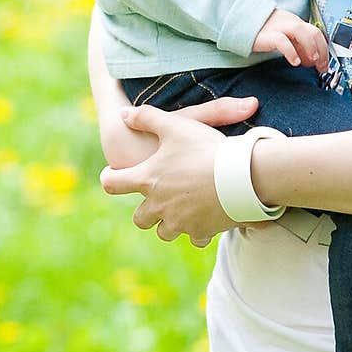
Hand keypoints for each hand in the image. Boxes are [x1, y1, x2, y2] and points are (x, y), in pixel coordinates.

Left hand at [99, 97, 258, 246]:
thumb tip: (123, 113)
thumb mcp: (176, 125)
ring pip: (165, 231)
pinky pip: (194, 238)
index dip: (110, 178)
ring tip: (183, 209)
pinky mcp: (200, 231)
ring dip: (171, 222)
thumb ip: (147, 117)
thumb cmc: (206, 149)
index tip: (113, 176)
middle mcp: (158, 205)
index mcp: (148, 180)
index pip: (113, 184)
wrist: (241, 177)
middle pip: (140, 218)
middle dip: (146, 211)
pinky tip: (207, 219)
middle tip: (157, 198)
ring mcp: (179, 221)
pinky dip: (199, 232)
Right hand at [252, 8, 328, 71]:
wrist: (241, 22)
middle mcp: (289, 22)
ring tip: (312, 62)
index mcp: (295, 22)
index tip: (325, 64)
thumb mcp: (285, 34)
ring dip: (310, 48)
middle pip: (313, 31)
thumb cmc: (263, 30)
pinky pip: (282, 41)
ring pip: (300, 32)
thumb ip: (298, 44)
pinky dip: (291, 52)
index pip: (316, 32)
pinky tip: (295, 62)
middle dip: (321, 50)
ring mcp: (278, 27)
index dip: (324, 49)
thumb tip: (311, 59)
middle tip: (321, 67)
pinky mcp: (267, 35)